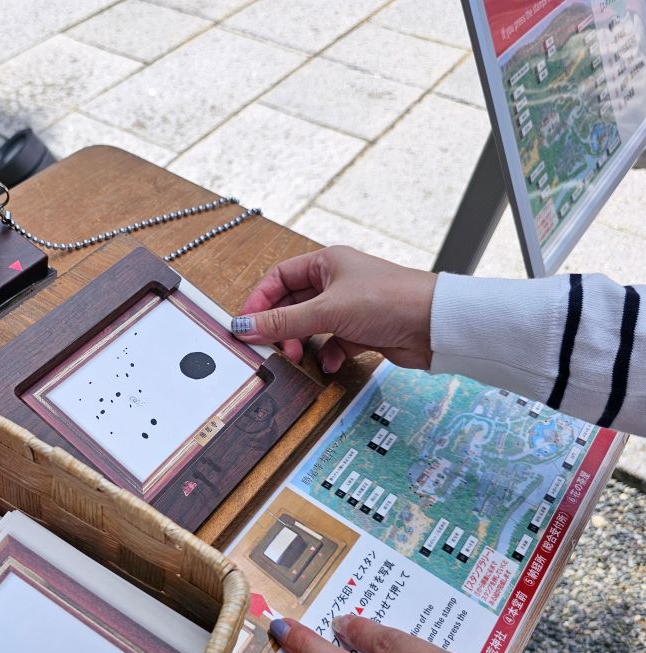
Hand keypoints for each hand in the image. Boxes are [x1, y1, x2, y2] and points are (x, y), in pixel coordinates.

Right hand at [230, 246, 436, 372]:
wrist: (435, 325)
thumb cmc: (390, 300)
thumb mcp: (327, 311)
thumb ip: (282, 322)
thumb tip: (245, 326)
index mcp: (326, 263)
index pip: (279, 278)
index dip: (260, 300)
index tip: (247, 324)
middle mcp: (337, 281)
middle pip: (292, 304)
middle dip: (281, 326)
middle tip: (274, 346)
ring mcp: (350, 306)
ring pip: (311, 325)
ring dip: (303, 342)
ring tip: (301, 356)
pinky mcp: (363, 330)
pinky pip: (334, 342)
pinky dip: (329, 353)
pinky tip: (333, 362)